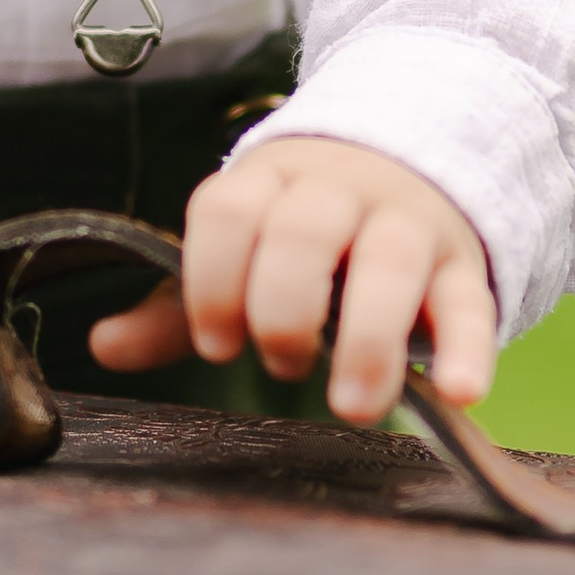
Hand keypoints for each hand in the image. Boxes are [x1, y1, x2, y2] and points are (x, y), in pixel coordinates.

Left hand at [87, 137, 495, 422]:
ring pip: (388, 261)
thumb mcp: (239, 254)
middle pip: (302, 233)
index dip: (212, 278)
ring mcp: (405, 222)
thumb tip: (104, 346)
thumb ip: (178, 304)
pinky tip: (462, 394)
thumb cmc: (300, 234)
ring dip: (368, 337)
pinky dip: (469, 347)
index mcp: (267, 180)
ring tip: (354, 406)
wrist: (406, 167)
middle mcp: (336, 190)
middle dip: (282, 309)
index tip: (216, 342)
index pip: (228, 209)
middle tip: (279, 364)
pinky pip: (470, 301)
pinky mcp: (462, 265)